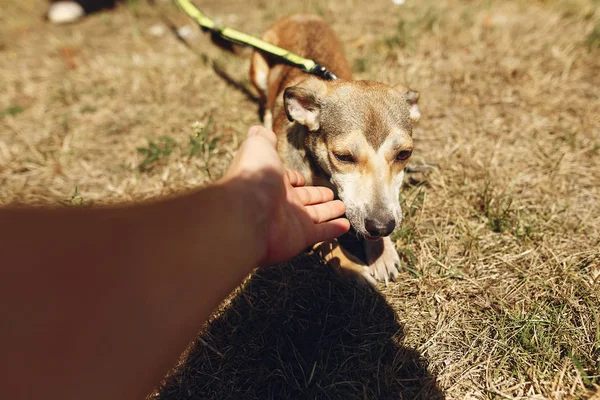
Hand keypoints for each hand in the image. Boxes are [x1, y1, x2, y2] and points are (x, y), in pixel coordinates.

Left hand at [222, 126, 349, 264]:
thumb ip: (263, 138)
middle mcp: (280, 201)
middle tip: (331, 194)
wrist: (246, 212)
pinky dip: (334, 229)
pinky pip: (321, 232)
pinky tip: (346, 226)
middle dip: (316, 195)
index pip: (287, 180)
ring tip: (342, 207)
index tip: (303, 179)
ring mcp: (291, 221)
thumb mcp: (258, 147)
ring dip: (329, 211)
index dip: (295, 178)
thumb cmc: (253, 176)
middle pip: (303, 198)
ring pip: (315, 215)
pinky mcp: (301, 237)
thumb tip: (259, 128)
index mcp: (271, 180)